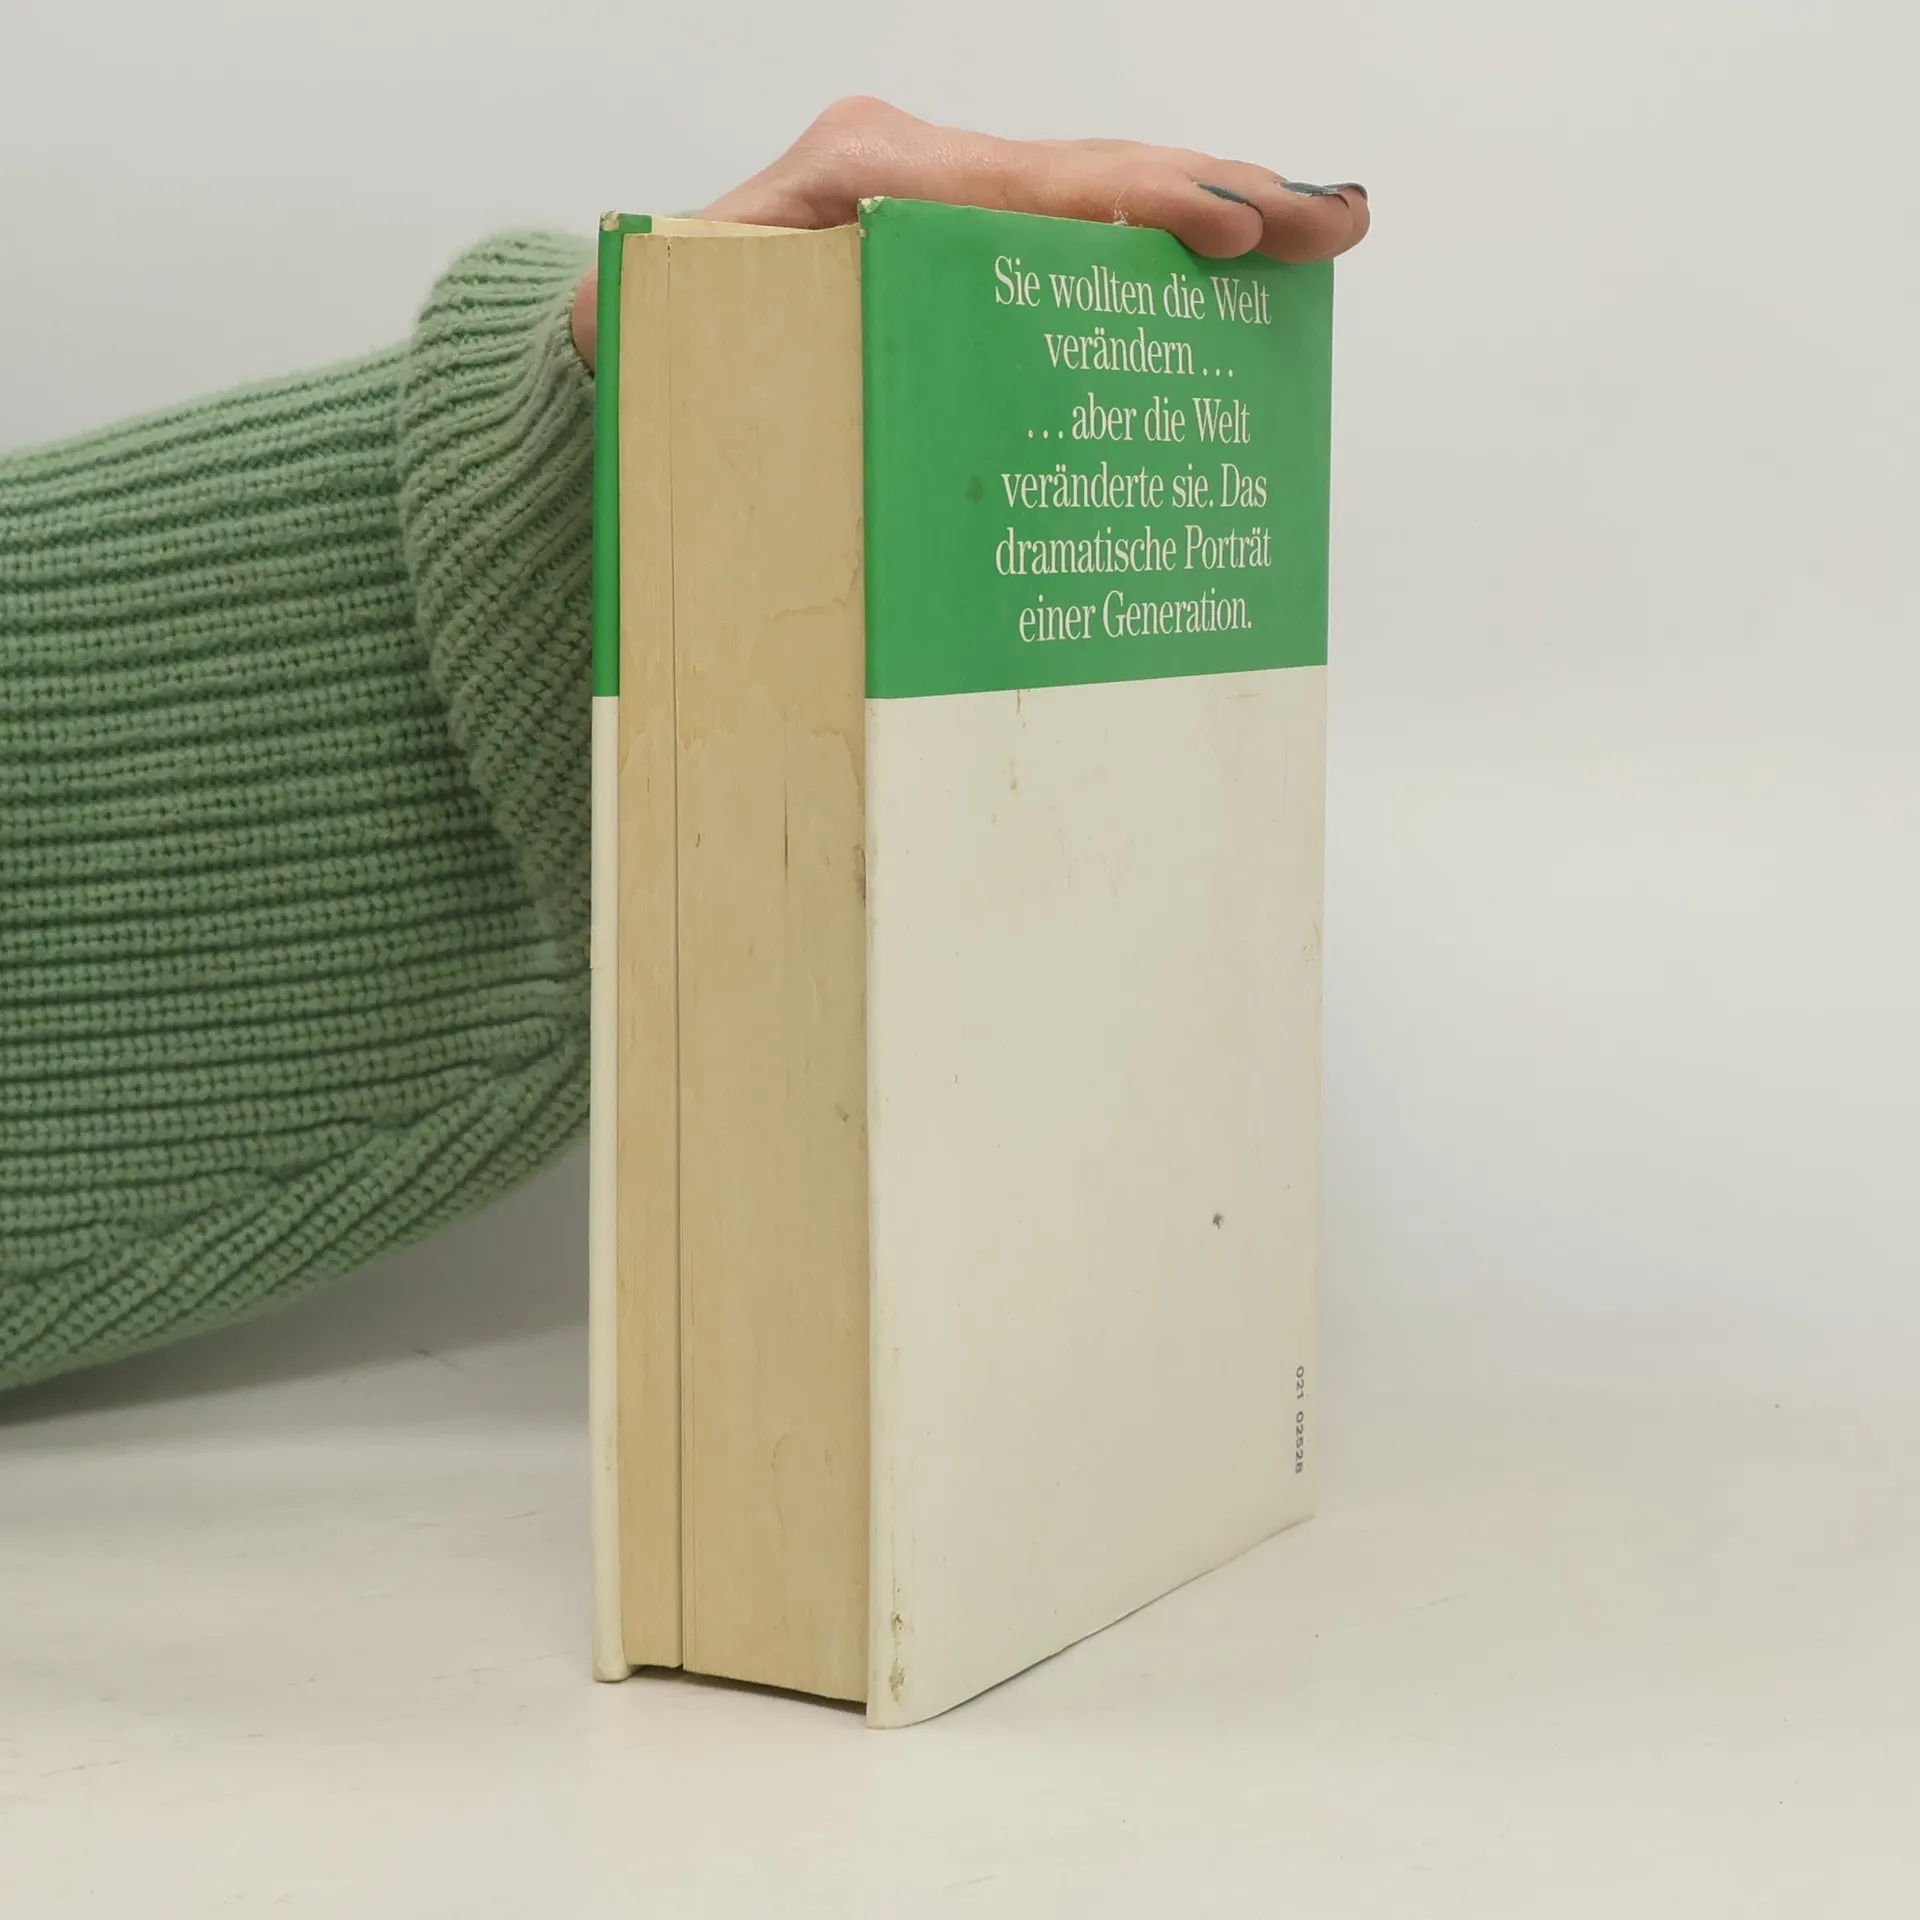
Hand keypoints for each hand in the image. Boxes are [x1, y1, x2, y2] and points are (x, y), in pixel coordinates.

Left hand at [570, 96, 1368, 369]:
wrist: (625, 328)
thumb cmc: (653, 337)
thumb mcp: (687, 316)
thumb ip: (761, 306)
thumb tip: (850, 320)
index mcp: (862, 172)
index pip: (1027, 185)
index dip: (1136, 207)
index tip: (1229, 228)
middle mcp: (914, 164)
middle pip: (1092, 173)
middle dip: (1223, 192)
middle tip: (1337, 219)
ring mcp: (943, 192)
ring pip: (1102, 194)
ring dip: (1221, 206)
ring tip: (1328, 222)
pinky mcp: (958, 228)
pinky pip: (1076, 234)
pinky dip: (1164, 240)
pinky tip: (1245, 258)